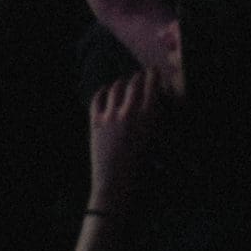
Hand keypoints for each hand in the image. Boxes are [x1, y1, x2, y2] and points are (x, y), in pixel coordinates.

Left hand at [88, 68, 164, 211]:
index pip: (151, 87)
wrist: (115, 179)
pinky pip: (97, 98)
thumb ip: (153, 118)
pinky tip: (105, 90)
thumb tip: (153, 101)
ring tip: (124, 82)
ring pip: (116, 87)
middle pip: (134, 83)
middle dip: (138, 76)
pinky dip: (102, 92)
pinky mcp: (96, 120)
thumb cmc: (139, 163)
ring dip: (121, 83)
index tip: (154, 71)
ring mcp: (111, 115)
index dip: (153, 75)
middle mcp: (129, 112)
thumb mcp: (153, 139)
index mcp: (147, 118)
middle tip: (140, 75)